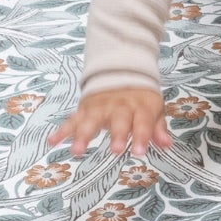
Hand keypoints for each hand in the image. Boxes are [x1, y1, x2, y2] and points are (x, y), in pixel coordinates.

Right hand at [48, 86, 170, 158]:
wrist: (121, 68)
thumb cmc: (139, 97)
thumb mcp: (155, 109)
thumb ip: (158, 129)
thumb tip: (167, 145)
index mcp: (140, 107)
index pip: (143, 123)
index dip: (142, 137)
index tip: (139, 152)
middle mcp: (120, 107)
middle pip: (119, 121)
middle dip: (117, 135)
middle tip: (116, 150)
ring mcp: (100, 107)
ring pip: (91, 121)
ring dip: (84, 135)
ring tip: (77, 150)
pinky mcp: (85, 108)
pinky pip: (72, 120)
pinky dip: (62, 131)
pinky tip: (53, 142)